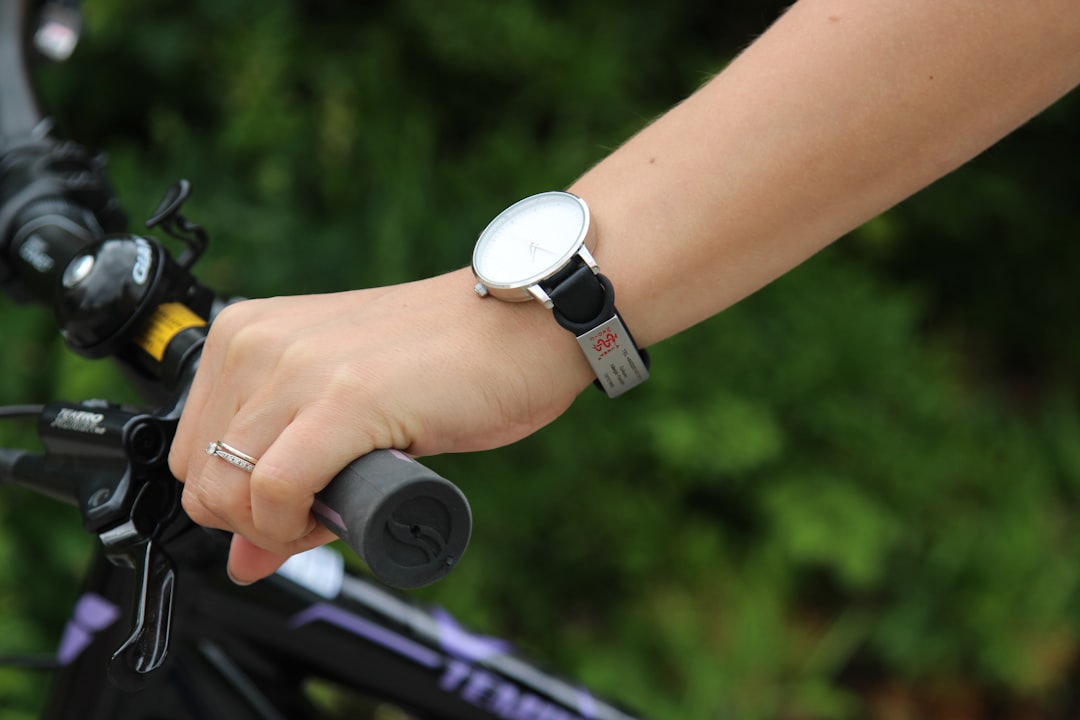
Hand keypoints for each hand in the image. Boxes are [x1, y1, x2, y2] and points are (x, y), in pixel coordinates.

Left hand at [169, 268, 590, 583]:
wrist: (521, 324)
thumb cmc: (448, 362)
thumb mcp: (344, 411)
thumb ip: (282, 473)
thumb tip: (242, 561)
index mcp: (247, 334)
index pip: (192, 452)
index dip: (239, 500)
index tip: (295, 502)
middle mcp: (258, 343)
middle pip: (202, 479)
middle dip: (252, 519)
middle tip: (320, 509)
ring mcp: (298, 367)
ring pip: (229, 492)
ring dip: (277, 527)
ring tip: (336, 506)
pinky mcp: (344, 398)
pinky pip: (276, 491)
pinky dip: (293, 526)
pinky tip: (337, 516)